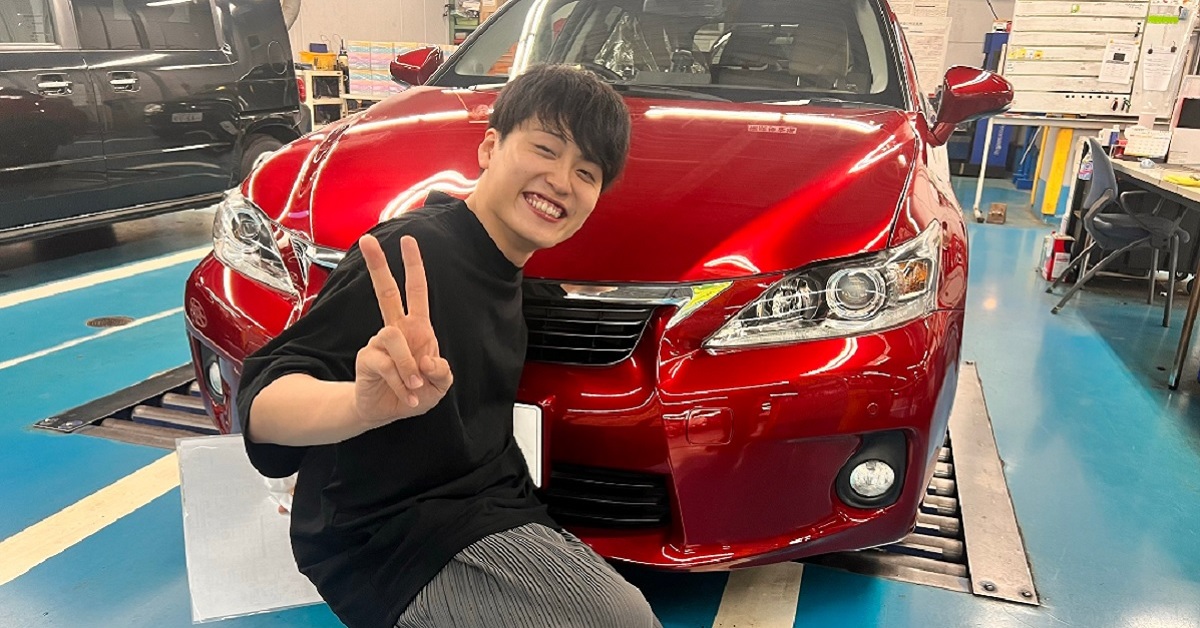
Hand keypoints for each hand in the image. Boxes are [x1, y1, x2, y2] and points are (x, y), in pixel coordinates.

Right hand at [354, 234, 453, 428]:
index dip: (413, 266)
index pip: (416, 291)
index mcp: (417, 328)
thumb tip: (427, 360)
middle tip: (366, 240)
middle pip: (386, 293)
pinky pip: (385, 364)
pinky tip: (405, 394)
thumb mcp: (440, 384)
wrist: (390, 412)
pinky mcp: (368, 358)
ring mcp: (379, 342)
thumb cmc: (417, 392)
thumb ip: (442, 372)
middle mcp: (396, 330)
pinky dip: (400, 382)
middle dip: (378, 266)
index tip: (408, 240)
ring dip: (408, 366)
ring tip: (414, 386)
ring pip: (392, 337)